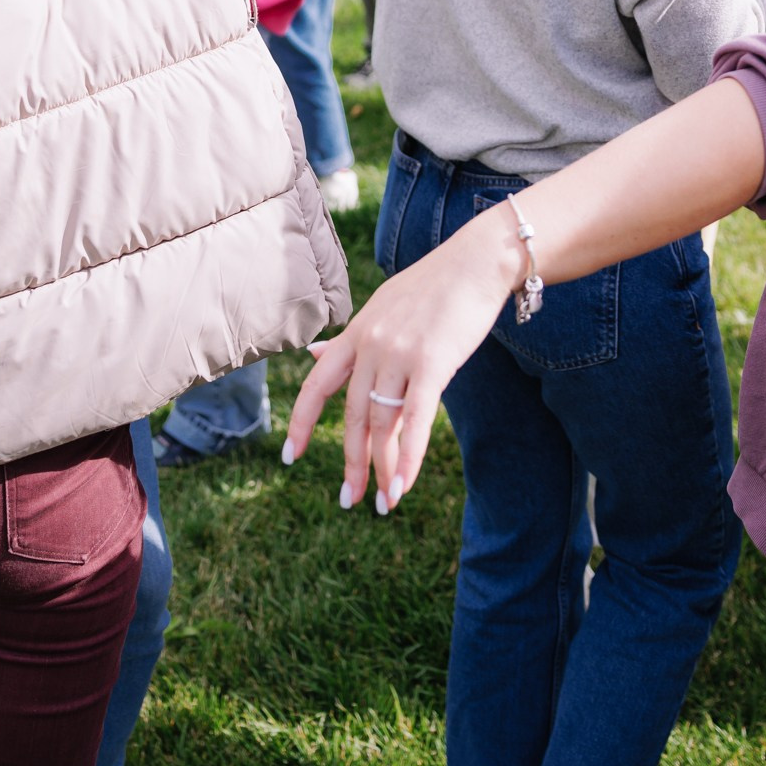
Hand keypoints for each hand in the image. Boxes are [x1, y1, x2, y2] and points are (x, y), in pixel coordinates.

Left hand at [285, 209, 528, 512]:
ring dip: (384, 468)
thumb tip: (313, 355)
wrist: (476, 263)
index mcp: (356, 333)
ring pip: (383, 423)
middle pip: (353, 415)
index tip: (289, 457)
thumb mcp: (382, 310)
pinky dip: (410, 458)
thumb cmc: (435, 289)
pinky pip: (414, 420)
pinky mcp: (432, 363)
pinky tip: (404, 487)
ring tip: (384, 503)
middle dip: (351, 461)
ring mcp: (399, 354)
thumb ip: (351, 341)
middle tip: (349, 499)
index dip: (301, 422)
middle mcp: (370, 345)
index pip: (317, 384)